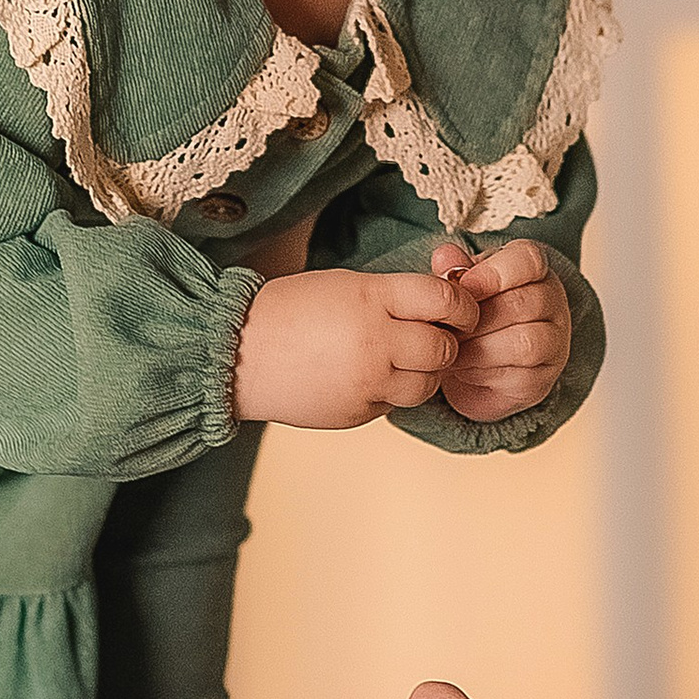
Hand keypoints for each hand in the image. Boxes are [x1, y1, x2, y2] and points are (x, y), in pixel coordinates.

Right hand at [231, 264, 475, 429]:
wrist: (237, 356)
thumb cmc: (286, 312)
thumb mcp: (343, 285)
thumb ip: (392, 295)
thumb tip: (441, 303)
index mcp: (370, 300)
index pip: (444, 300)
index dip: (461, 305)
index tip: (459, 308)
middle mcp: (375, 343)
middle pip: (443, 348)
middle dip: (445, 342)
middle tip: (431, 335)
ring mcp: (368, 383)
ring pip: (428, 384)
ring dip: (424, 372)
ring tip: (400, 359)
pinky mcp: (358, 413)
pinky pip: (396, 404)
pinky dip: (393, 392)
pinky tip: (368, 377)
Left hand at [437, 238, 571, 424]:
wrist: (476, 368)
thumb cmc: (473, 318)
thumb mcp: (461, 288)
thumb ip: (454, 271)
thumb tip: (443, 256)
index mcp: (533, 270)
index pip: (530, 260)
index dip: (495, 273)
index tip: (463, 286)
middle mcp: (552, 302)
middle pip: (524, 304)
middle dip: (478, 318)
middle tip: (448, 325)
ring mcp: (554, 343)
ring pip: (525, 342)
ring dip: (479, 346)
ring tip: (452, 347)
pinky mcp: (542, 379)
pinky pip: (518, 376)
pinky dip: (482, 372)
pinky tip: (462, 368)